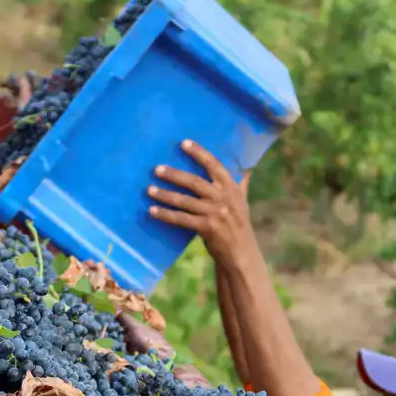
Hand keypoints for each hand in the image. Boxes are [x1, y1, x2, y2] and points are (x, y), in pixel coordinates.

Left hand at [147, 140, 251, 263]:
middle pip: (194, 181)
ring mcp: (215, 213)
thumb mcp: (242, 202)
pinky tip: (152, 211)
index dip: (199, 153)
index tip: (183, 142)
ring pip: (185, 200)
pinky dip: (165, 214)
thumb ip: (240, 185)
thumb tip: (246, 169)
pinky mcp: (206, 228)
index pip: (214, 164)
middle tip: (156, 169)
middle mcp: (224, 197)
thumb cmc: (239, 225)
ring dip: (165, 195)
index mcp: (232, 187)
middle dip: (174, 174)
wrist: (241, 252)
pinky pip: (181, 219)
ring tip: (149, 189)